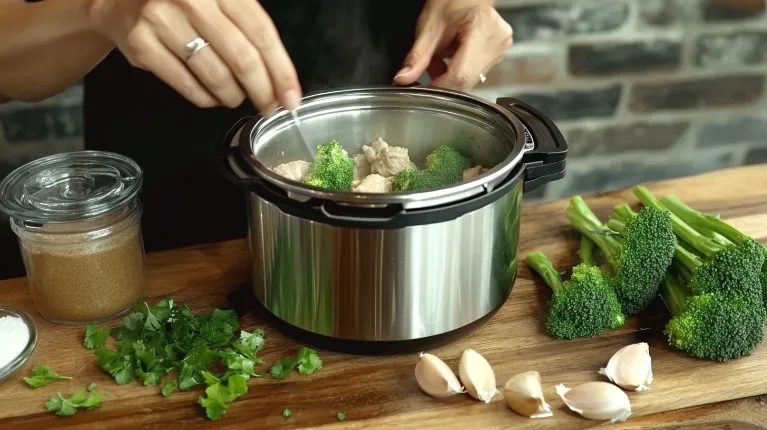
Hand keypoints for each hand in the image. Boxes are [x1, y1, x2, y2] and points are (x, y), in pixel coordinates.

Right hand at [87, 0, 301, 112]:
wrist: (119, 0)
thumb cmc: (181, 1)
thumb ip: (248, 26)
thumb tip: (280, 76)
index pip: (261, 33)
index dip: (281, 70)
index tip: (291, 97)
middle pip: (242, 59)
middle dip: (263, 91)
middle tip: (269, 106)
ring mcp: (163, 21)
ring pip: (216, 76)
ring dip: (234, 96)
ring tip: (237, 97)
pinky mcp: (143, 46)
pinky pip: (188, 86)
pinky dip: (207, 99)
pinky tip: (213, 97)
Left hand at [393, 0, 512, 90]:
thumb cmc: (451, 2)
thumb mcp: (430, 26)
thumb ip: (417, 56)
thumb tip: (404, 78)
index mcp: (483, 29)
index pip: (461, 74)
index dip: (440, 86)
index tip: (423, 89)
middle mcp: (497, 42)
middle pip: (466, 80)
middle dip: (443, 81)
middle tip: (429, 67)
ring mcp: (500, 50)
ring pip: (470, 80)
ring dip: (450, 76)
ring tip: (441, 55)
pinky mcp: (498, 55)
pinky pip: (475, 74)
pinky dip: (458, 71)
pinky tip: (451, 56)